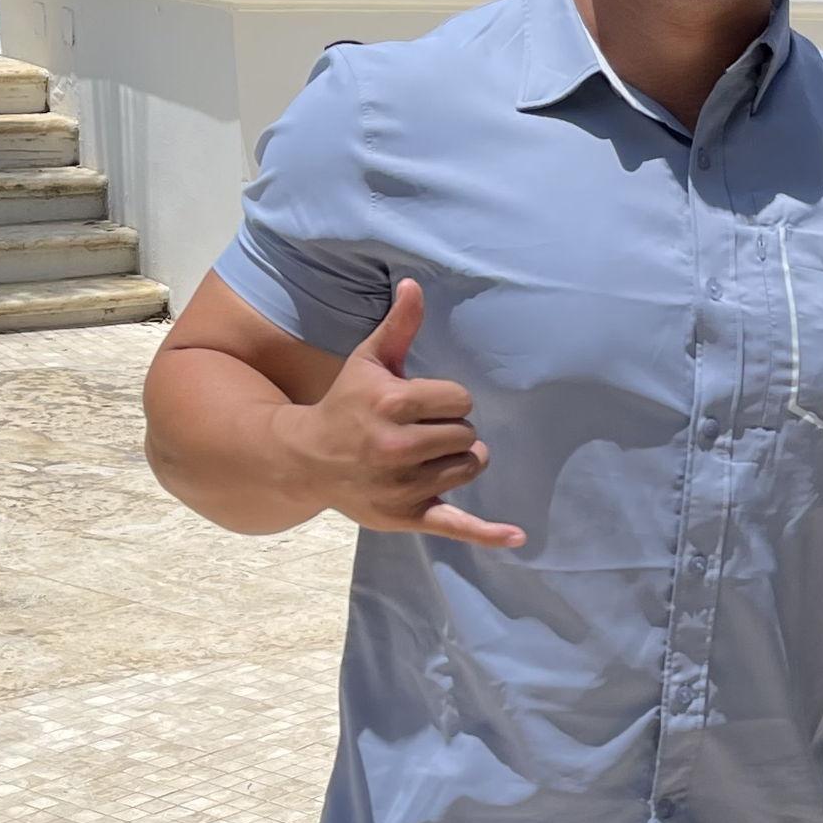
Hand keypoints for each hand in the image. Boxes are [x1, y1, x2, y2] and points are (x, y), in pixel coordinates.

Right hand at [277, 279, 524, 548]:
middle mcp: (397, 447)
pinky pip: (457, 525)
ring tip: (424, 455)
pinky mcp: (407, 516)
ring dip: (457, 460)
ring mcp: (403, 486)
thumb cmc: (345, 403)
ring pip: (469, 466)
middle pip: (468, 434)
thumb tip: (415, 284)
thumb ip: (399, 326)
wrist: (305, 458)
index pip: (462, 400)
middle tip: (418, 431)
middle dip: (450, 430)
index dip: (448, 400)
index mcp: (392, 405)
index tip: (422, 403)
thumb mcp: (369, 361)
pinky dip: (487, 533)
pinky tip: (517, 538)